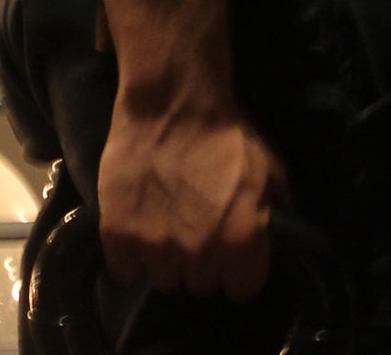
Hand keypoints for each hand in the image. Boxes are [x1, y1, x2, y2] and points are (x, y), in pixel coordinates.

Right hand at [97, 96, 286, 302]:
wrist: (171, 100)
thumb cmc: (225, 132)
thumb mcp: (268, 168)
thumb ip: (272, 212)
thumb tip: (271, 236)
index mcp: (241, 242)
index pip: (242, 290)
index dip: (237, 270)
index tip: (230, 251)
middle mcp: (199, 254)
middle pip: (201, 285)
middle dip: (201, 261)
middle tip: (195, 229)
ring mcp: (156, 248)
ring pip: (165, 280)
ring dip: (167, 259)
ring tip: (165, 226)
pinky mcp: (118, 237)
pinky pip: (126, 272)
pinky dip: (131, 256)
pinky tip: (138, 230)